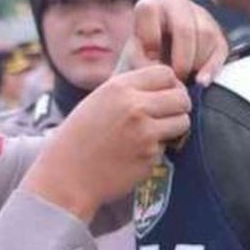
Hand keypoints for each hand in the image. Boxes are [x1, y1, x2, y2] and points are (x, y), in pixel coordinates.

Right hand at [24, 65, 190, 221]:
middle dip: (179, 106)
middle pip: (181, 97)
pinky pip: (166, 146)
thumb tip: (164, 83)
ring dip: (173, 127)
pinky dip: (156, 149)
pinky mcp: (150, 157)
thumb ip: (129, 90)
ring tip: (154, 132)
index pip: (166, 73)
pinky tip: (134, 153)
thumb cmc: (79, 137)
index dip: (170, 84)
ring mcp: (145, 134)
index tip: (166, 94)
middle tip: (169, 114)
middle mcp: (135, 107)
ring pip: (182, 122)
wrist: (67, 175)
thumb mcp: (99, 100)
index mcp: (119, 88)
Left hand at [120, 0, 228, 85]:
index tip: (151, 60)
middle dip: (180, 60)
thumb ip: (139, 61)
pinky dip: (211, 68)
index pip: (149, 10)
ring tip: (183, 78)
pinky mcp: (217, 32)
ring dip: (195, 64)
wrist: (159, 67)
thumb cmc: (143, 61)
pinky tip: (201, 81)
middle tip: (174, 78)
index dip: (150, 38)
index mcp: (151, 5)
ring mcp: (200, 15)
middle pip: (185, 29)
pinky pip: (220, 49)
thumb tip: (160, 67)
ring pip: (206, 36)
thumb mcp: (133, 58)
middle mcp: (176, 3)